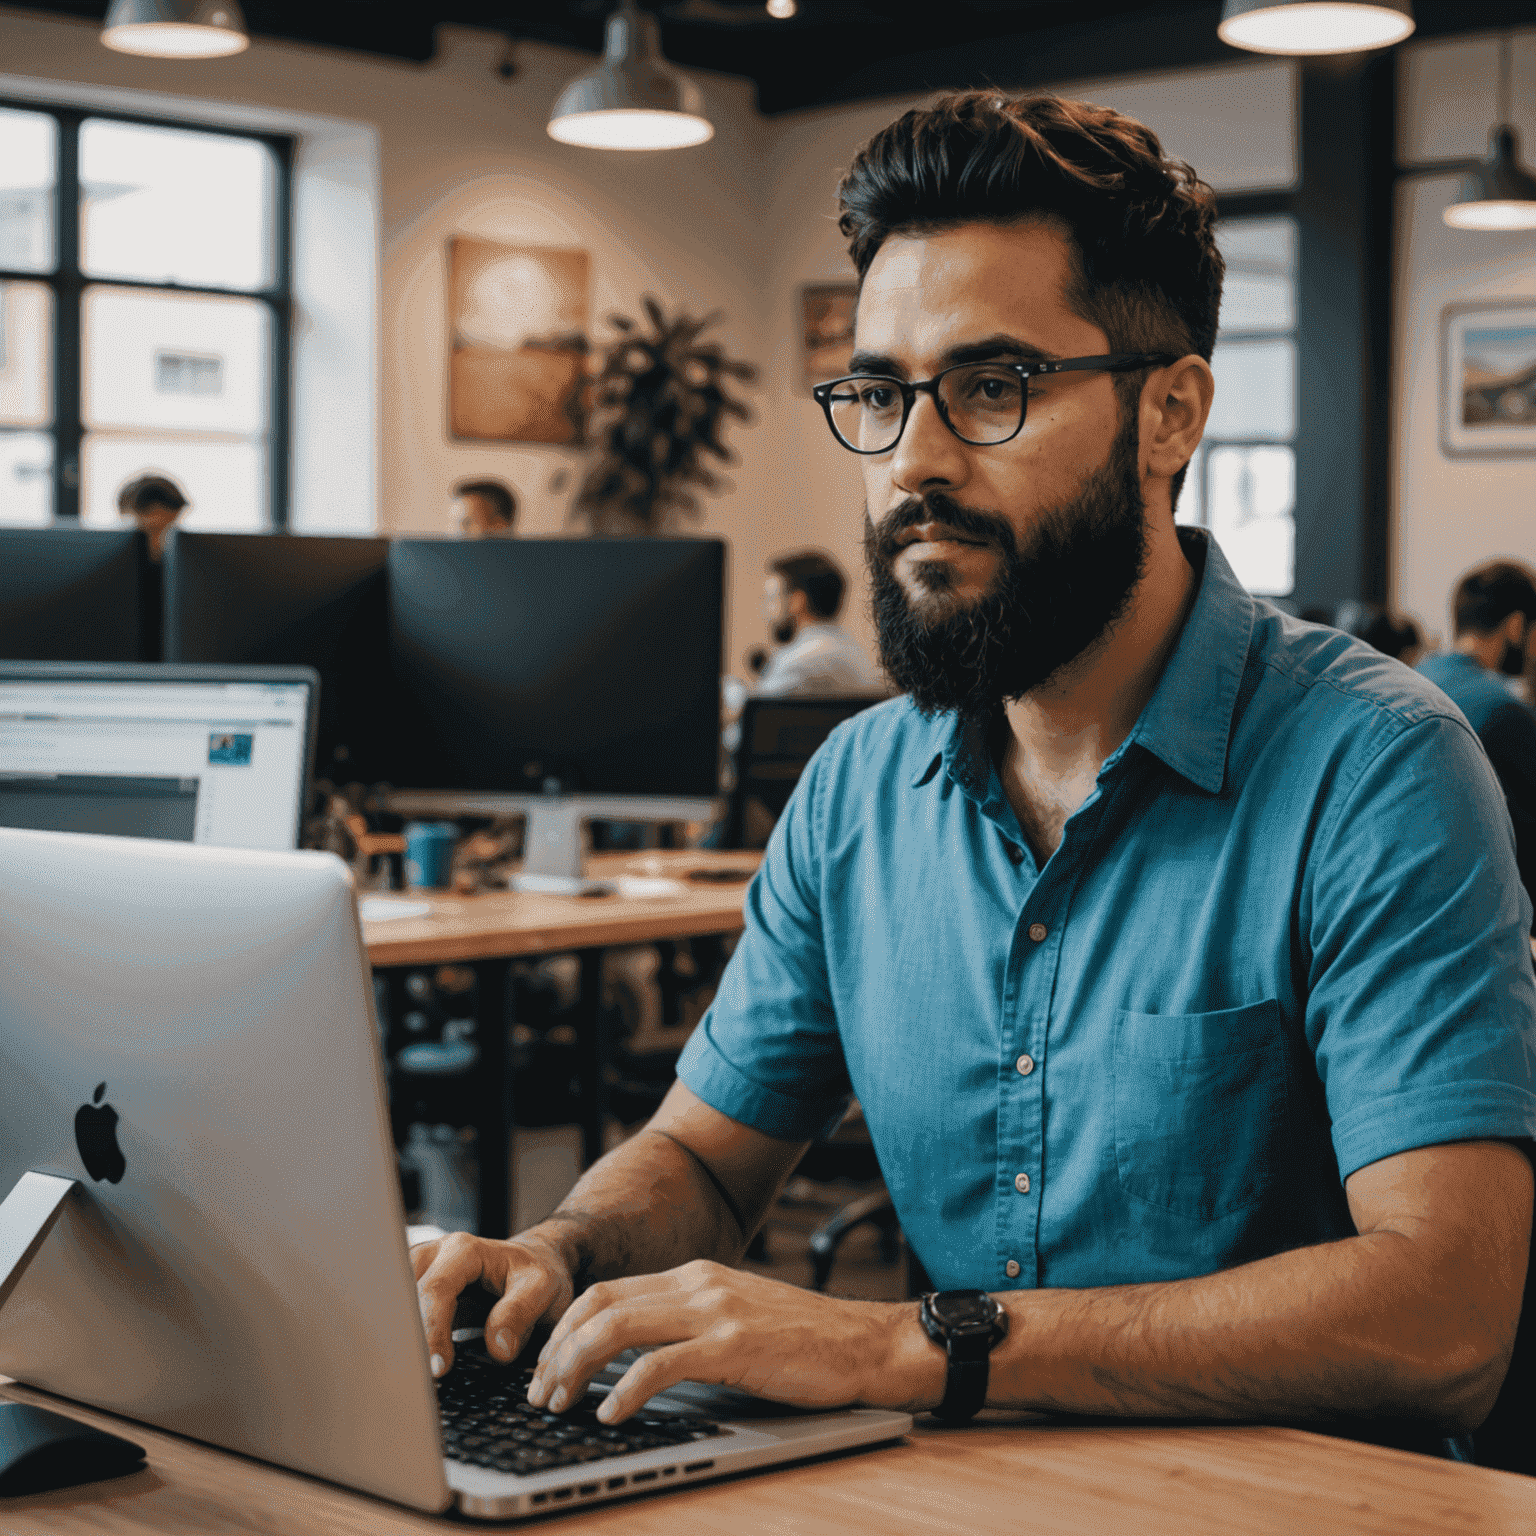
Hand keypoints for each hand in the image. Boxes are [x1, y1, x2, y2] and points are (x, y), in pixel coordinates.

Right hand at [412, 1228, 575, 1377]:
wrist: (534, 1265)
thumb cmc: (537, 1275)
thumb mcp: (543, 1288)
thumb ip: (520, 1313)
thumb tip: (497, 1350)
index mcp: (463, 1251)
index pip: (436, 1289)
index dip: (434, 1331)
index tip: (440, 1370)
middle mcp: (434, 1257)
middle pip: (403, 1296)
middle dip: (406, 1338)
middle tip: (413, 1381)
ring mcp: (420, 1275)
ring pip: (392, 1305)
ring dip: (396, 1339)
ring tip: (405, 1377)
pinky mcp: (415, 1296)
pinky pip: (398, 1315)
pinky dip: (398, 1340)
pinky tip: (405, 1368)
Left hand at [525, 1259, 937, 1421]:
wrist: (866, 1343)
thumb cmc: (805, 1342)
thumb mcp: (737, 1316)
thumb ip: (691, 1324)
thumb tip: (635, 1358)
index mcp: (696, 1275)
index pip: (608, 1292)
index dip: (566, 1329)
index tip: (547, 1367)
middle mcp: (698, 1283)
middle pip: (600, 1304)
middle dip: (557, 1349)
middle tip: (540, 1392)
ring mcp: (714, 1310)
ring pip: (617, 1327)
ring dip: (576, 1366)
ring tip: (561, 1402)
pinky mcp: (732, 1345)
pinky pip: (659, 1364)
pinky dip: (624, 1390)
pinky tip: (611, 1414)